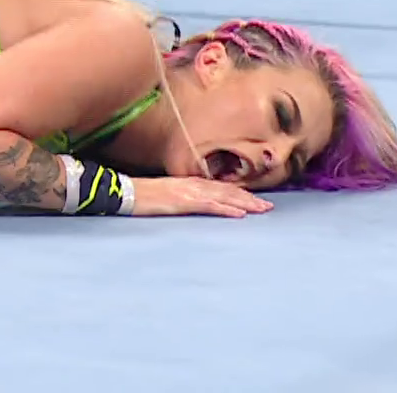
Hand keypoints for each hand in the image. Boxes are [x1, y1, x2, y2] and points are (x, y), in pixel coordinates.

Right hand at [131, 176, 273, 217]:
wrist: (128, 192)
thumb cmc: (144, 196)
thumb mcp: (168, 195)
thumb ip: (184, 198)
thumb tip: (197, 205)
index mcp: (191, 183)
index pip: (222, 188)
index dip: (241, 193)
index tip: (257, 200)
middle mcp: (194, 184)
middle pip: (228, 191)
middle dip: (250, 198)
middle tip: (268, 206)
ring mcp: (190, 192)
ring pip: (224, 197)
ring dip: (245, 203)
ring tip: (261, 209)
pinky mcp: (184, 202)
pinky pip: (210, 206)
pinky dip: (226, 209)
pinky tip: (239, 214)